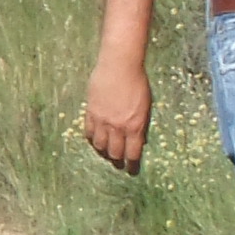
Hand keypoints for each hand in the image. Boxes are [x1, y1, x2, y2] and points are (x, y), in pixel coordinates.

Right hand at [80, 52, 151, 171]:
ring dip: (103, 150)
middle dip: (117, 159)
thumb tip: (138, 138)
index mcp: (136, 126)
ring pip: (100, 145)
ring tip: (105, 151)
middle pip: (115, 152)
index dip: (131, 164)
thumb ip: (141, 123)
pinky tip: (95, 139)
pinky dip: (92, 138)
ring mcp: (103, 120)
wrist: (119, 65)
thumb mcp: (145, 105)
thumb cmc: (137, 81)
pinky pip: (89, 132)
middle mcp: (119, 127)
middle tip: (118, 161)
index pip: (132, 153)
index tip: (131, 169)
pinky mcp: (91, 112)